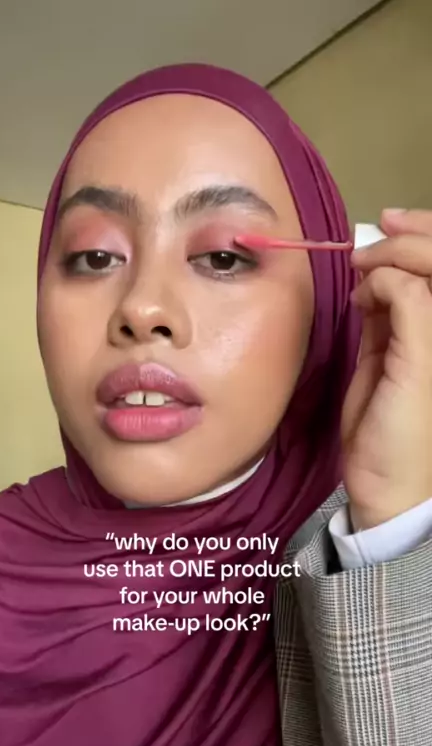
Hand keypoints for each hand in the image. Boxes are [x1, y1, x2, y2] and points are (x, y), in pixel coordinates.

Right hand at [341, 208, 431, 529]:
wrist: (386, 481)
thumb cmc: (412, 432)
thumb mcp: (419, 368)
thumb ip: (411, 309)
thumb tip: (383, 274)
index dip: (421, 241)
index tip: (384, 236)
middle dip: (410, 237)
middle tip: (376, 228)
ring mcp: (417, 332)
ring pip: (409, 276)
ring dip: (389, 259)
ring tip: (361, 260)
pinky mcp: (390, 345)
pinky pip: (384, 301)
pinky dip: (372, 287)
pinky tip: (359, 289)